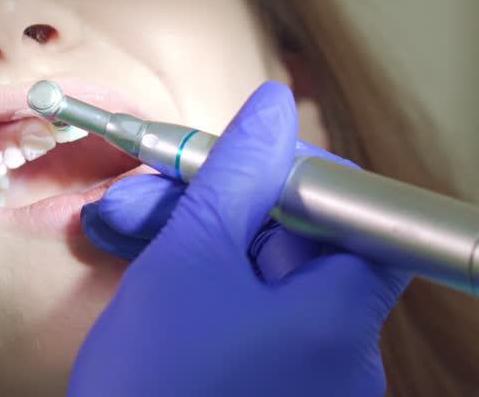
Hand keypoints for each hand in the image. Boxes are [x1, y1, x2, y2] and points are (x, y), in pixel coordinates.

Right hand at [70, 82, 407, 395]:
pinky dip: (203, 293)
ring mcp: (310, 383)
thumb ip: (234, 175)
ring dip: (195, 244)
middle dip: (216, 207)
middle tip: (146, 199)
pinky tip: (145, 278)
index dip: (297, 177)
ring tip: (122, 235)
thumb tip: (272, 110)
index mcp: (342, 317)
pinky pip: (249, 323)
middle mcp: (344, 355)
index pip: (357, 214)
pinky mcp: (273, 396)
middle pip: (298, 243)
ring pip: (261, 280)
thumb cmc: (154, 385)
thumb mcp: (187, 259)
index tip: (236, 166)